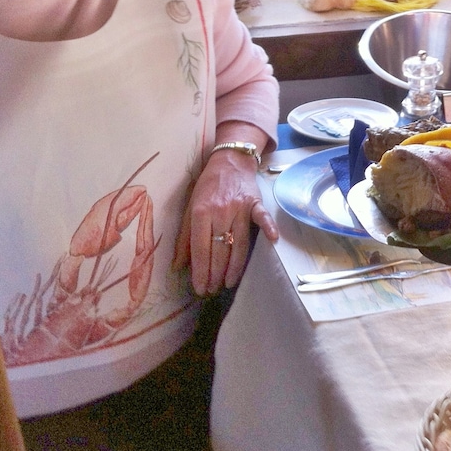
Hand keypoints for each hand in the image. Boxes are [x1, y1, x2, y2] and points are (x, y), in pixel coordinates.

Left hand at [174, 148, 277, 294]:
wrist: (230, 160)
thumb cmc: (207, 186)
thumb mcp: (189, 207)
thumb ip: (184, 237)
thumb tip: (178, 266)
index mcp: (201, 212)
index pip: (200, 247)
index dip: (200, 270)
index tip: (200, 287)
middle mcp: (220, 211)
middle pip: (219, 249)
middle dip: (215, 273)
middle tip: (213, 290)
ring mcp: (240, 207)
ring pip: (239, 242)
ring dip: (235, 265)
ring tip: (229, 283)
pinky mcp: (256, 203)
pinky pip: (262, 217)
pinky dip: (268, 227)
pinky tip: (272, 241)